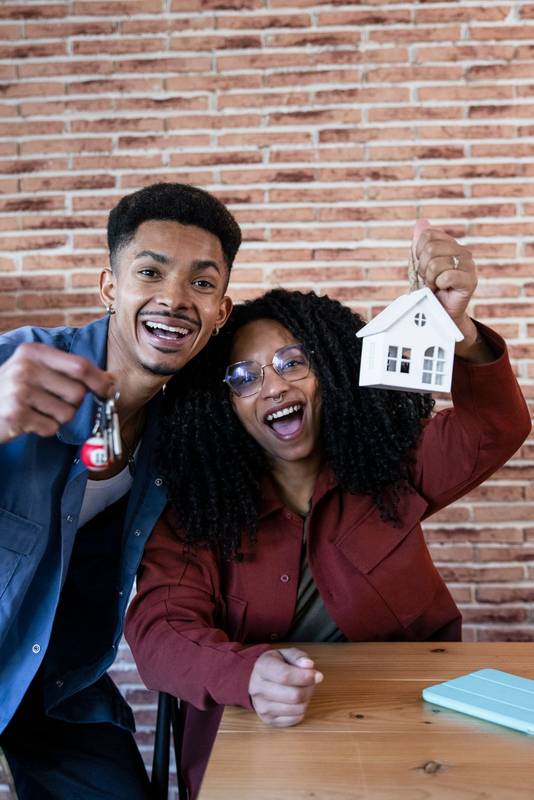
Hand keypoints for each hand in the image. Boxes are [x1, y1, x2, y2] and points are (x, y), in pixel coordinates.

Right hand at [0, 342, 115, 442]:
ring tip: (36, 411)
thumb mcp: (34, 370)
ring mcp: (19, 391)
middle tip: (52, 403)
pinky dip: (44, 429)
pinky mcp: (16, 414)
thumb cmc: (12, 391)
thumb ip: (67, 371)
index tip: (107, 389)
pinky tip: (28, 421)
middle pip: (77, 392)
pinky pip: (51, 428)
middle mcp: (25, 368)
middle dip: (72, 404)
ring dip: (57, 418)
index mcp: (34, 353)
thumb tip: (110, 380)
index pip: (79, 365)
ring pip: (67, 413)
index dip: (99, 380)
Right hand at [248, 647, 322, 727]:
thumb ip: (298, 657)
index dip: (305, 677)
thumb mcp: (285, 653)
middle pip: (294, 695)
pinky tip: (297, 701)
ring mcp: (261, 706)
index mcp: (261, 667)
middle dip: (309, 688)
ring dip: (307, 699)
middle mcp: (257, 688)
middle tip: (312, 682)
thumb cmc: (276, 664)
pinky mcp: (268, 720)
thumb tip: (309, 665)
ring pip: (297, 708)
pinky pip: (295, 719)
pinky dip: (301, 710)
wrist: (258, 679)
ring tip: (303, 690)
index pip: (285, 675)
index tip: (317, 675)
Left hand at [412, 219, 476, 327]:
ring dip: (430, 279)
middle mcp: (462, 251)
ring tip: (436, 286)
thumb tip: (421, 222)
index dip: (418, 253)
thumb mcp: (421, 264)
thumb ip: (420, 243)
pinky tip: (443, 290)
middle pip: (430, 248)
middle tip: (429, 279)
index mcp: (451, 244)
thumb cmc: (431, 288)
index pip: (427, 235)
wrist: (441, 312)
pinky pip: (446, 277)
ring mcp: (468, 265)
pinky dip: (438, 285)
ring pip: (435, 263)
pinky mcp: (470, 281)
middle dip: (423, 268)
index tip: (423, 266)